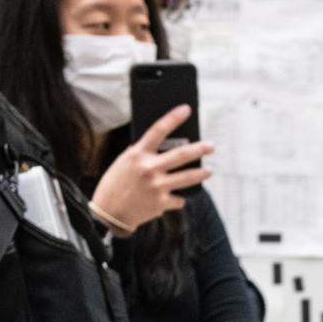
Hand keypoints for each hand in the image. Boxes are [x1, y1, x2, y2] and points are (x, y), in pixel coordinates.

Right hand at [91, 108, 212, 232]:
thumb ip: (143, 155)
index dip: (173, 118)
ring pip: (187, 178)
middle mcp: (149, 168)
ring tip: (209, 171)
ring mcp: (157, 186)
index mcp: (138, 154)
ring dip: (201, 174)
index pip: (158, 130)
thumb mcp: (125, 162)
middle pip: (181, 155)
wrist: (110, 212)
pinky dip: (176, 198)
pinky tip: (172, 198)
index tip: (186, 109)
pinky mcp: (162, 203)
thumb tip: (164, 149)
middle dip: (199, 149)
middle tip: (211, 146)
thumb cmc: (117, 183)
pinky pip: (178, 199)